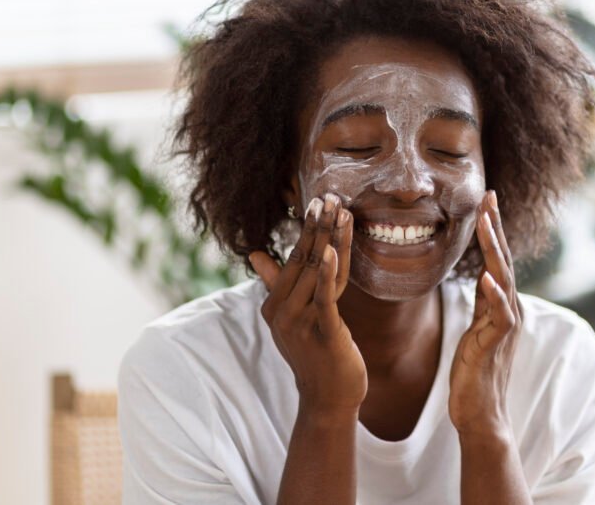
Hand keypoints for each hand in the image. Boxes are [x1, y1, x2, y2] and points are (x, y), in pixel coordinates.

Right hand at [249, 193, 366, 415]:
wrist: (329, 399)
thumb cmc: (315, 355)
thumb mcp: (293, 317)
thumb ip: (276, 283)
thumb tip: (255, 254)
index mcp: (274, 305)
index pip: (293, 259)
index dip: (307, 229)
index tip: (318, 201)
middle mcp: (282, 312)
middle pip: (303, 260)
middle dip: (317, 226)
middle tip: (328, 195)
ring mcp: (300, 323)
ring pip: (316, 272)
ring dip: (328, 239)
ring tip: (338, 210)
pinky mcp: (322, 333)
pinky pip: (325, 297)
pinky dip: (327, 272)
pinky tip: (331, 250)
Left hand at [448, 189, 524, 437]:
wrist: (480, 412)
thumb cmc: (474, 371)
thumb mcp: (475, 328)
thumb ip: (481, 303)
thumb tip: (482, 279)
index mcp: (500, 304)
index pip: (496, 259)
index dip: (491, 229)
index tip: (485, 200)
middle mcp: (508, 310)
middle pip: (503, 260)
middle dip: (495, 227)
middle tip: (488, 196)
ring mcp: (505, 326)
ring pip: (502, 280)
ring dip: (494, 250)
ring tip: (485, 223)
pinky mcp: (497, 343)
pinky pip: (499, 315)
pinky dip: (493, 295)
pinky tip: (487, 278)